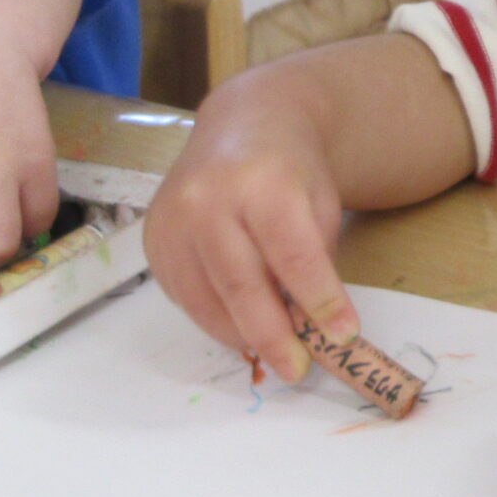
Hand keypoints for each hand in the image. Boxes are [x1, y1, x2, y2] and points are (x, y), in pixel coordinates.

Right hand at [144, 59, 353, 382]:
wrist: (242, 126)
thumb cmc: (292, 171)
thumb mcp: (321, 202)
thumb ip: (316, 259)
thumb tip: (311, 328)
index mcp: (262, 182)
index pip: (292, 253)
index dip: (318, 300)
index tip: (342, 337)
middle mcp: (208, 198)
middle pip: (241, 284)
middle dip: (273, 335)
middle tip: (298, 369)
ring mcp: (173, 219)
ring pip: (206, 299)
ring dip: (242, 336)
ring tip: (274, 354)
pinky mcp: (153, 239)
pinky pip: (184, 296)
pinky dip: (215, 319)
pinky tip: (241, 327)